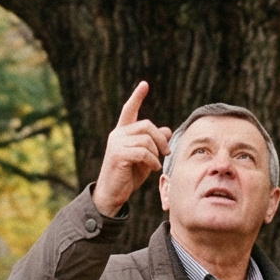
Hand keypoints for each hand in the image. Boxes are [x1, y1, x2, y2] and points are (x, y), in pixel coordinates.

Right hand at [94, 82, 172, 217]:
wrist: (112, 194)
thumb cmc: (128, 176)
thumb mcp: (144, 158)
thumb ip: (153, 143)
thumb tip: (167, 130)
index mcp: (122, 133)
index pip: (129, 110)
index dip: (137, 97)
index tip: (144, 84)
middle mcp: (117, 134)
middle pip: (146, 125)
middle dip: (160, 138)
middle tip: (167, 152)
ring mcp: (116, 143)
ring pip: (146, 139)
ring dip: (156, 153)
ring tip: (155, 164)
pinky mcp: (118, 154)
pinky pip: (143, 152)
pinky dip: (152, 161)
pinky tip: (153, 168)